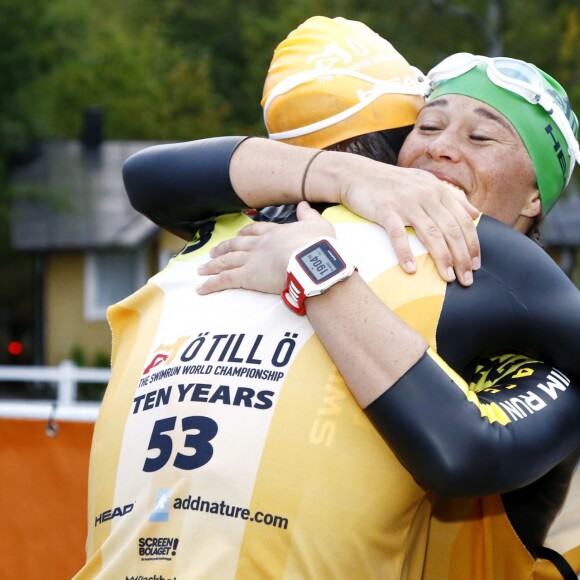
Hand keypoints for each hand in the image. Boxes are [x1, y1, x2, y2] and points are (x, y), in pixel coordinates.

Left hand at [197, 202, 334, 294]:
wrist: (312, 261)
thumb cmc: (319, 246)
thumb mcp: (318, 225)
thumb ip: (309, 215)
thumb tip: (303, 205)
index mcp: (275, 233)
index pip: (255, 231)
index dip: (245, 234)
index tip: (239, 235)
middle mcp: (259, 244)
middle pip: (235, 245)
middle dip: (223, 248)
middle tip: (212, 252)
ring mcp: (251, 259)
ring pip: (226, 261)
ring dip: (213, 265)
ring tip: (202, 269)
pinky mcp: (247, 276)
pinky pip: (225, 280)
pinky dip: (211, 284)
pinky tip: (201, 288)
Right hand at [340, 165, 479, 285]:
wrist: (356, 174)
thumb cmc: (392, 183)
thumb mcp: (425, 183)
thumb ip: (452, 197)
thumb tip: (476, 213)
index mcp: (438, 190)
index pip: (463, 221)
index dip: (473, 244)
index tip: (476, 265)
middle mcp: (426, 195)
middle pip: (450, 230)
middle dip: (462, 257)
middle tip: (467, 280)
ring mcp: (406, 203)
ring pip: (430, 234)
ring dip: (442, 258)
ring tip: (448, 278)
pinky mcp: (385, 210)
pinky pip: (398, 235)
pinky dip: (405, 253)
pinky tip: (411, 270)